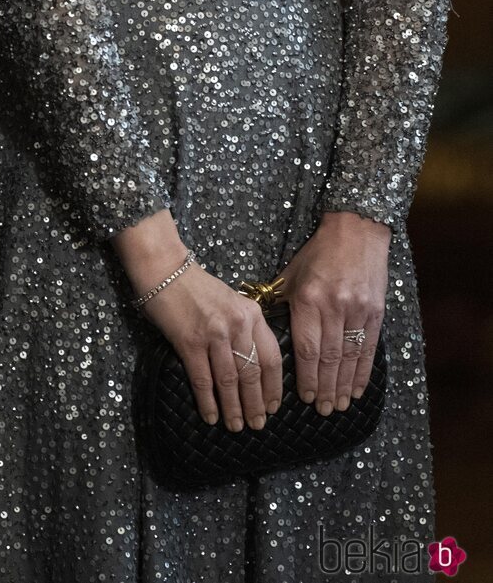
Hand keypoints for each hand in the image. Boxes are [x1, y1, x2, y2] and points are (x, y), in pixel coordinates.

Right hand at [143, 259, 282, 431]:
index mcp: (252, 314)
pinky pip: (203, 379)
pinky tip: (210, 416)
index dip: (273, 387)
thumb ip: (245, 327)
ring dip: (233, 408)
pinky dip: (208, 401)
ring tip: (236, 426)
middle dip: (255, 404)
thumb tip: (252, 366)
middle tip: (257, 425)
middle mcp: (238, 324)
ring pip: (229, 380)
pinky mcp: (190, 341)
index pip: (271, 357)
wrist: (166, 270)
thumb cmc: (198, 287)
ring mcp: (214, 334)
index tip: (273, 406)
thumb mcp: (232, 301)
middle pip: (252, 373)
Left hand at [279, 210, 389, 415]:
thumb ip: (281, 303)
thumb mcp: (292, 274)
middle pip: (329, 359)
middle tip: (321, 410)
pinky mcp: (376, 311)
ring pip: (349, 358)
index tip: (303, 398)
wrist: (356, 231)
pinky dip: (363, 372)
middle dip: (324, 389)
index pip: (307, 348)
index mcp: (308, 299)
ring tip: (338, 406)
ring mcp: (357, 310)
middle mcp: (333, 307)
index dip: (306, 377)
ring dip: (344, 386)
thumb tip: (264, 330)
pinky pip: (369, 349)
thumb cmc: (318, 253)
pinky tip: (358, 389)